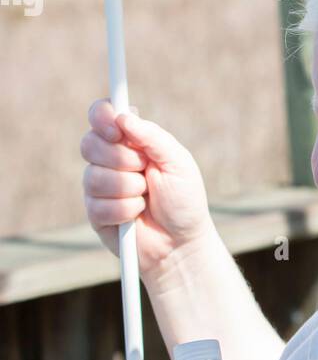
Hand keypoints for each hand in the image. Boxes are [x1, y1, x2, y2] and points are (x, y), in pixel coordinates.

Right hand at [80, 99, 212, 278]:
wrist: (181, 243)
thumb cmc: (184, 200)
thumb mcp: (178, 162)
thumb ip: (153, 137)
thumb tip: (123, 117)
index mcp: (131, 140)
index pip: (102, 115)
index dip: (102, 117)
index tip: (116, 129)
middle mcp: (110, 159)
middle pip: (90, 143)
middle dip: (122, 160)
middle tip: (145, 171)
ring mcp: (99, 185)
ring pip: (94, 176)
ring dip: (128, 188)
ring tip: (145, 198)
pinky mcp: (95, 211)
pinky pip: (97, 204)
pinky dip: (124, 210)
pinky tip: (136, 215)